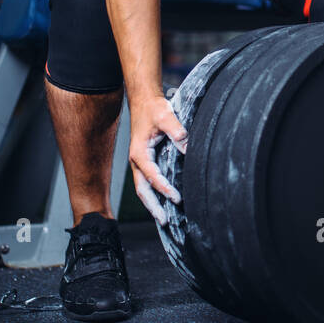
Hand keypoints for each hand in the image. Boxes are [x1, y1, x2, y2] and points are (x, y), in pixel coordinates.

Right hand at [129, 93, 187, 223]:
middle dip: (153, 207)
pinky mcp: (145, 162)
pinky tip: (164, 202)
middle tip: (165, 221)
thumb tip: (187, 146)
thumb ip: (176, 130)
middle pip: (142, 190)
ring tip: (164, 219)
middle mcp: (137, 161)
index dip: (164, 188)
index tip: (177, 198)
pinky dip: (154, 194)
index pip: (152, 176)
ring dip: (153, 204)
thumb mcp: (165, 115)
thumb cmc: (153, 108)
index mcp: (140, 153)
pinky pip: (147, 182)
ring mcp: (140, 163)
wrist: (144, 101)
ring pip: (143, 189)